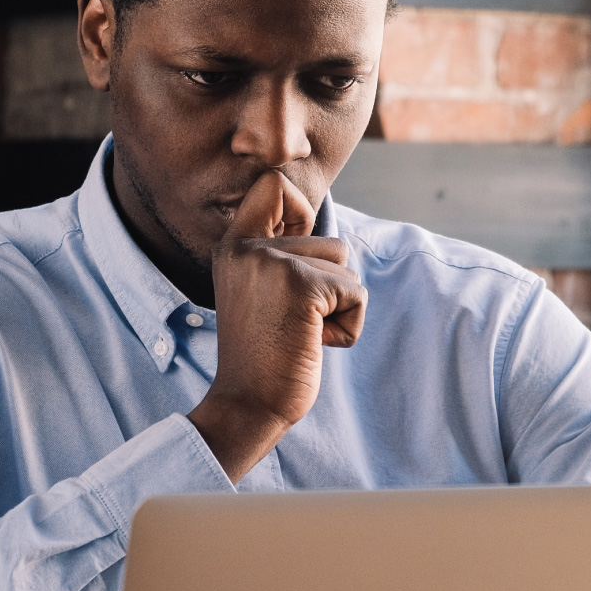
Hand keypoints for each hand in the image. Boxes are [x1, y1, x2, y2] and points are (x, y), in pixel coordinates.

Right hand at [187, 170, 366, 482]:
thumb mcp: (259, 291)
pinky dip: (348, 324)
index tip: (295, 254)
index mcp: (234, 245)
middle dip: (329, 284)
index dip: (299, 210)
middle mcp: (248, 247)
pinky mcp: (304, 288)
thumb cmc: (262, 355)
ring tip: (302, 331)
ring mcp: (275, 264)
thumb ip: (279, 255)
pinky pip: (356, 292)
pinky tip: (314, 343)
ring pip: (346, 264)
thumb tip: (310, 219)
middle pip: (330, 239)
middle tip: (292, 320)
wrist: (249, 404)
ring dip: (339, 304)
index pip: (274, 185)